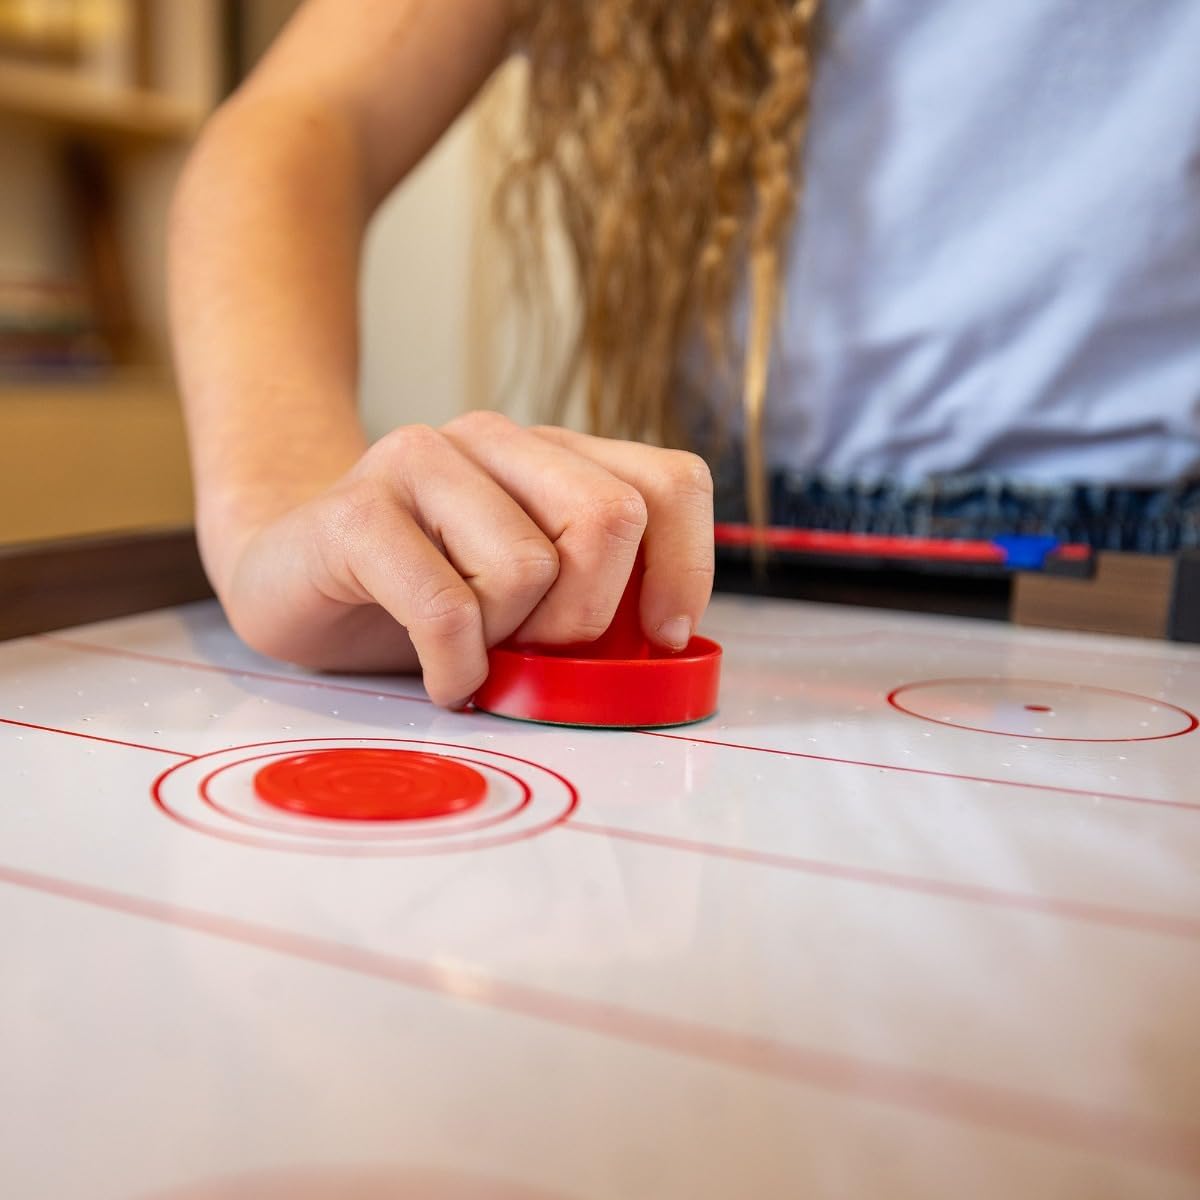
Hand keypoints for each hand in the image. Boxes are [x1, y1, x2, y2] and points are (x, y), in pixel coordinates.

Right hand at [218, 411, 714, 706]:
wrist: (291, 581)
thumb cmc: (423, 598)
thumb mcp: (534, 598)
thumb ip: (599, 597)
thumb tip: (669, 643)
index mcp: (552, 453)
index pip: (671, 482)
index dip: (686, 567)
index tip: (663, 634)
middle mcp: (494, 440)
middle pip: (611, 519)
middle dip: (588, 617)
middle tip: (536, 652)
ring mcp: (420, 461)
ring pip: (529, 567)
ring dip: (506, 642)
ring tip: (469, 650)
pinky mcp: (357, 511)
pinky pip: (447, 608)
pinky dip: (454, 666)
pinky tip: (443, 676)